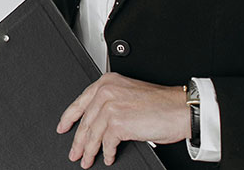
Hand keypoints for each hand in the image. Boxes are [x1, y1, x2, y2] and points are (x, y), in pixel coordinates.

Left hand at [57, 72, 189, 167]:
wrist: (181, 109)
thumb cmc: (161, 104)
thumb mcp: (129, 95)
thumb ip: (110, 103)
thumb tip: (97, 123)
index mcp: (107, 82)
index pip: (80, 102)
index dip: (69, 117)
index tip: (62, 127)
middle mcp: (106, 91)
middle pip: (85, 121)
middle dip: (78, 140)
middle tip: (74, 152)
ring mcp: (110, 106)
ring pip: (92, 134)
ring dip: (89, 151)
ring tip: (86, 160)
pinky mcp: (117, 122)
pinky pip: (106, 142)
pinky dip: (106, 153)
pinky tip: (108, 158)